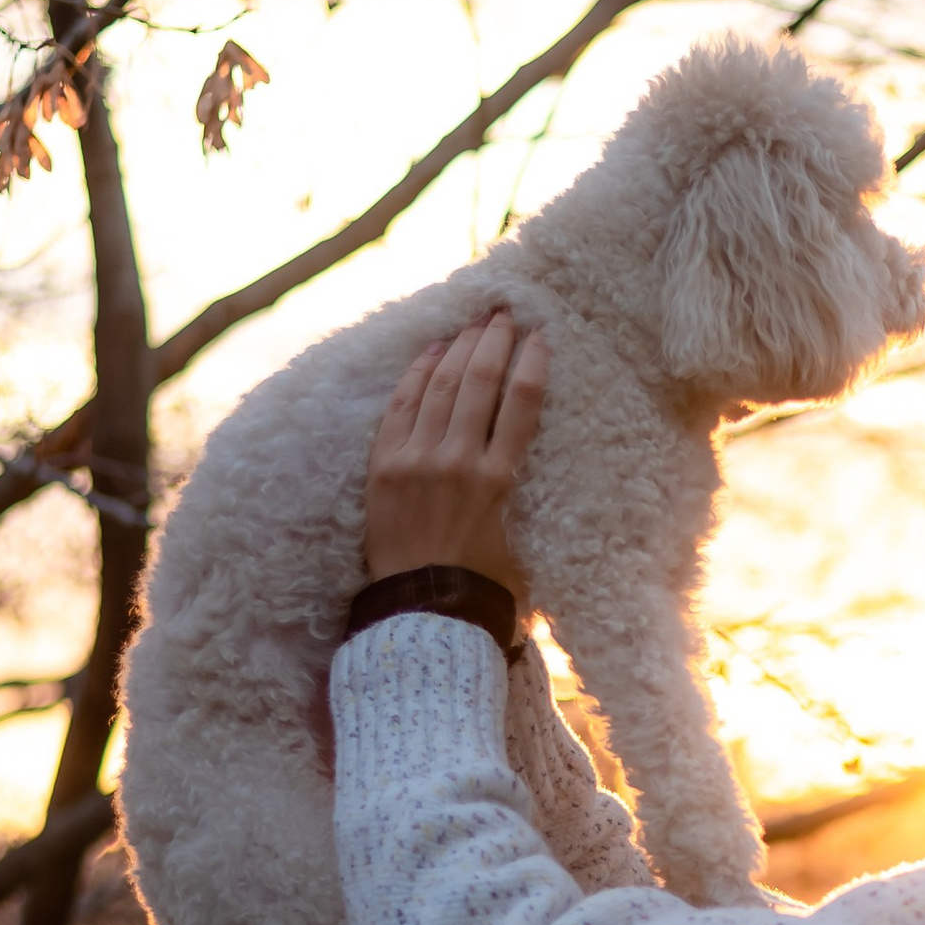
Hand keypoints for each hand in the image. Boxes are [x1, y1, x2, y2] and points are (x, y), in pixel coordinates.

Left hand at [364, 309, 547, 597]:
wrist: (419, 612)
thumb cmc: (479, 586)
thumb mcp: (518, 542)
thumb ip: (518, 498)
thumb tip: (526, 467)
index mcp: (497, 482)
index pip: (521, 405)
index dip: (531, 363)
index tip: (540, 336)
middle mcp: (456, 462)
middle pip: (479, 382)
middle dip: (493, 340)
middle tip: (504, 311)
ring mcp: (415, 460)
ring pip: (440, 386)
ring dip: (458, 347)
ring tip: (473, 321)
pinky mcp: (383, 466)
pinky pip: (401, 406)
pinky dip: (417, 374)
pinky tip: (431, 352)